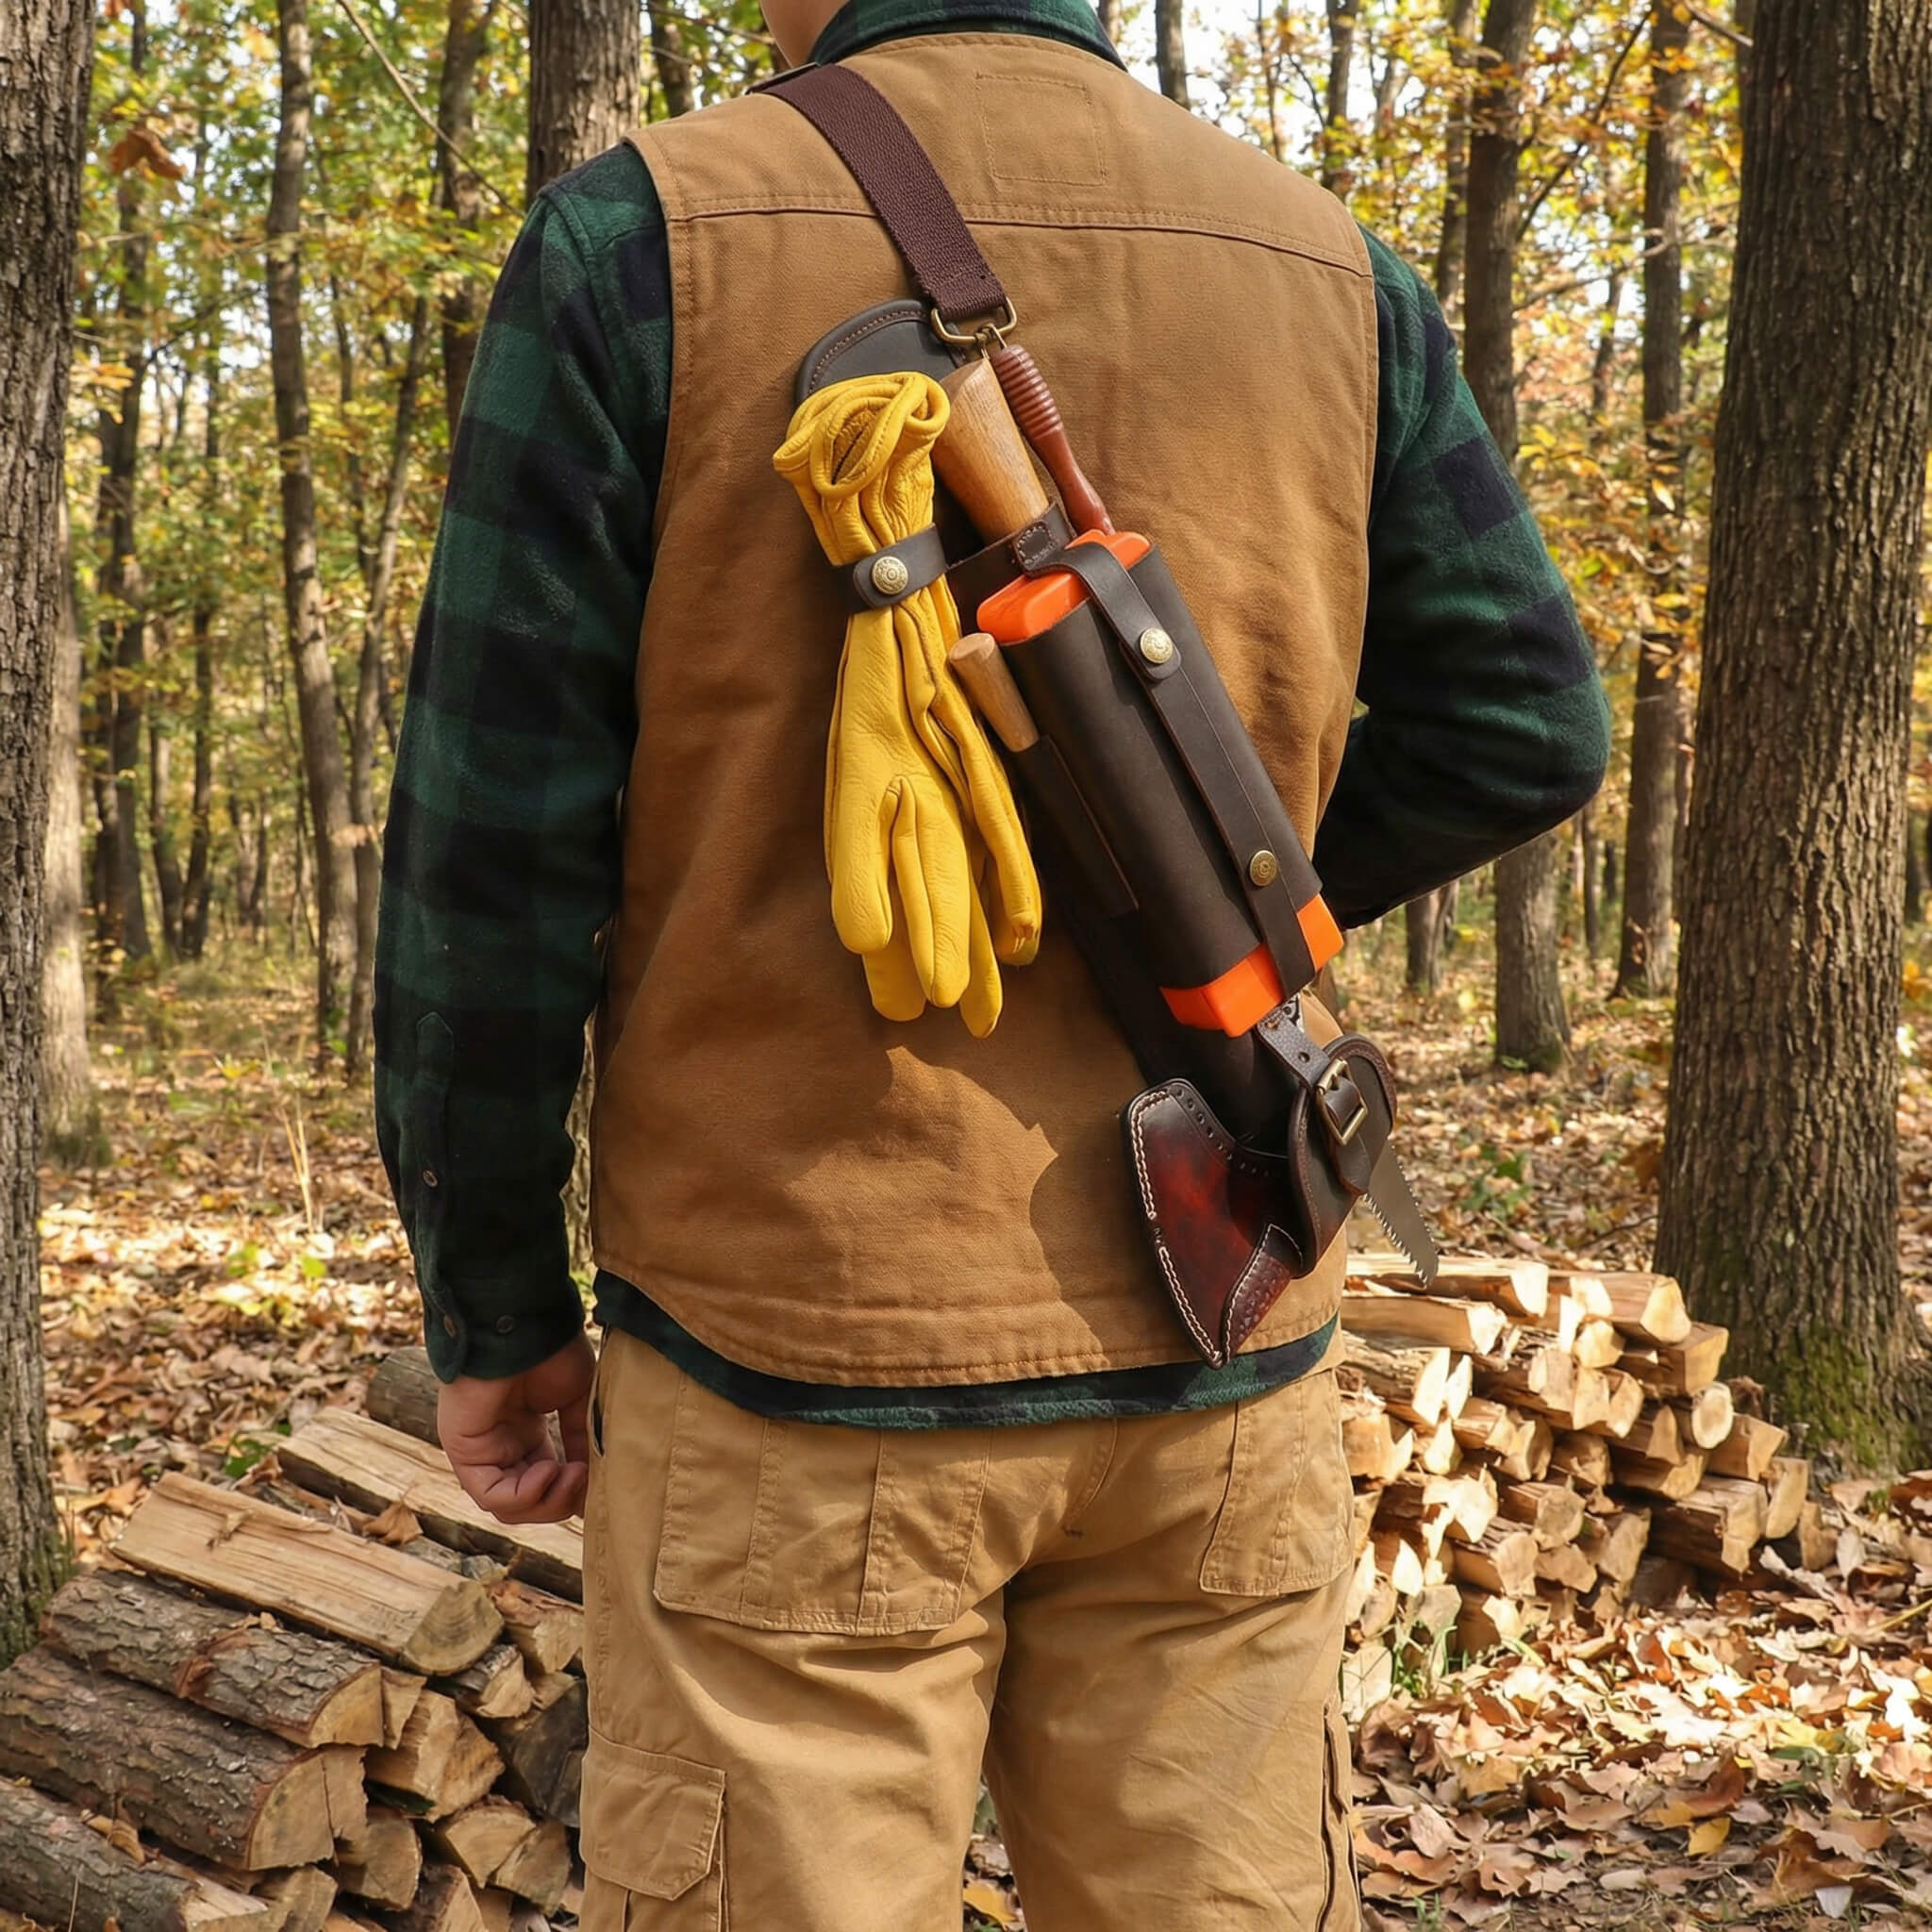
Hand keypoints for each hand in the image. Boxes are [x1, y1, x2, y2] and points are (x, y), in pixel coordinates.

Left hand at [437, 1331, 595, 1524]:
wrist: (525, 1323)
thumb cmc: (550, 1349)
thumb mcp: (576, 1399)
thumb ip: (579, 1439)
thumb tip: (594, 1478)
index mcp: (524, 1433)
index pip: (544, 1483)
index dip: (572, 1491)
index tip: (600, 1481)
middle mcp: (499, 1445)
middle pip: (527, 1502)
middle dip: (562, 1500)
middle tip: (587, 1481)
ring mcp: (479, 1450)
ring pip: (508, 1506)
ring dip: (547, 1501)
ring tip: (572, 1475)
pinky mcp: (464, 1450)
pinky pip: (491, 1495)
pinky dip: (525, 1494)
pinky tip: (549, 1469)